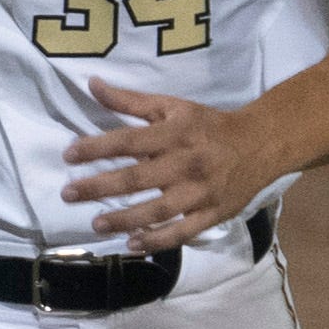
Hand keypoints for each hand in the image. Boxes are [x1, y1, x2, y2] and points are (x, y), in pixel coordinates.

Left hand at [63, 79, 275, 253]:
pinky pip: (182, 232)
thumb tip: (92, 84)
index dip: (97, 147)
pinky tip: (132, 244)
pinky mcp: (211, 215)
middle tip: (68, 194)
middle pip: (137, 178)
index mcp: (174, 134)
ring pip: (157, 210)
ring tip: (96, 224)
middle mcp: (185, 163)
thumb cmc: (208, 125)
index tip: (68, 154)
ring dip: (125, 218)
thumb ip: (130, 101)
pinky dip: (157, 240)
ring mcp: (199, 193)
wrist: (260, 144)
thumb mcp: (171, 106)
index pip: (128, 141)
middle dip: (100, 186)